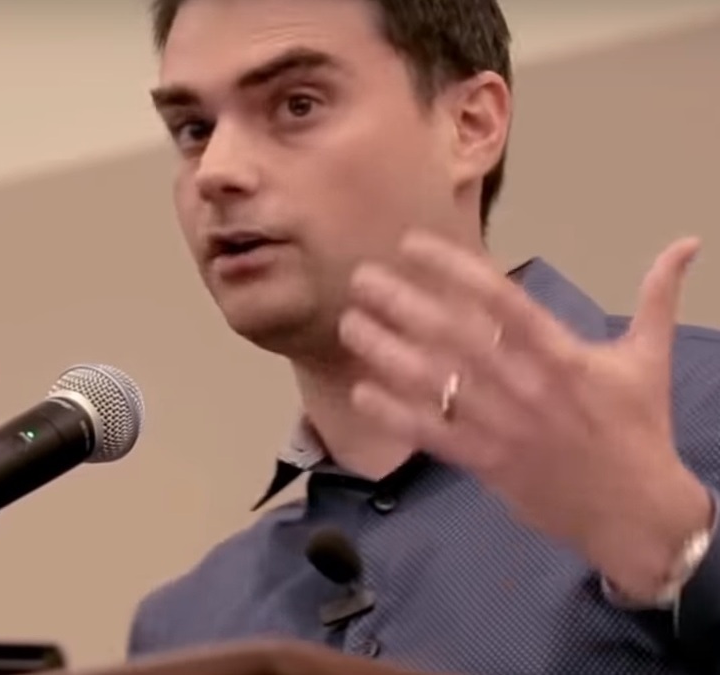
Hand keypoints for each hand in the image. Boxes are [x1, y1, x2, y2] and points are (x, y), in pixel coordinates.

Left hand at [337, 232, 711, 601]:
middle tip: (360, 278)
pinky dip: (395, 414)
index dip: (452, 269)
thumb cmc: (638, 431)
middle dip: (403, 303)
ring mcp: (502, 426)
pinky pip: (433, 435)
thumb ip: (656, 297)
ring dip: (387, 352)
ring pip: (435, 382)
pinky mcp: (486, 463)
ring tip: (351, 324)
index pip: (500, 299)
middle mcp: (525, 385)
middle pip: (453, 336)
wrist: (637, 514)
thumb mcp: (649, 359)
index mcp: (562, 354)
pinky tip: (360, 393)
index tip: (411, 245)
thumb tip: (688, 241)